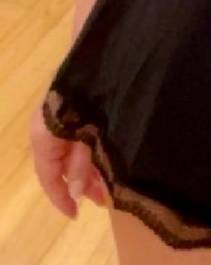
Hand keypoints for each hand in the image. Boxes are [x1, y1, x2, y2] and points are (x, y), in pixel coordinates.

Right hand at [28, 99, 109, 217]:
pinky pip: (83, 140)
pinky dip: (94, 154)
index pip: (47, 175)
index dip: (59, 198)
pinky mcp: (81, 111)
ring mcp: (66, 119)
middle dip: (83, 185)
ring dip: (91, 171)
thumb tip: (76, 194)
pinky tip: (111, 164)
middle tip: (105, 201)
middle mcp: (51, 128)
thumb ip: (81, 164)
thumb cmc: (94, 92)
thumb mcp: (87, 135)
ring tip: (112, 186)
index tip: (75, 215)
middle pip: (63, 166)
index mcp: (45, 134)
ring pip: (75, 154)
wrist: (104, 49)